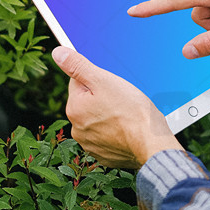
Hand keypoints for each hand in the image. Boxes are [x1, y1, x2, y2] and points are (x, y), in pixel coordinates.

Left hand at [51, 46, 184, 168]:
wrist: (151, 144)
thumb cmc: (131, 110)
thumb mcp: (103, 80)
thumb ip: (78, 66)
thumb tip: (58, 54)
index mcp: (74, 109)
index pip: (79, 83)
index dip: (97, 81)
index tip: (112, 88)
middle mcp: (77, 129)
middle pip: (87, 104)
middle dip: (102, 99)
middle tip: (122, 101)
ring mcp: (90, 145)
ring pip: (97, 121)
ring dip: (108, 116)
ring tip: (126, 116)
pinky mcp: (104, 155)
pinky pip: (107, 138)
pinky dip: (115, 133)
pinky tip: (127, 130)